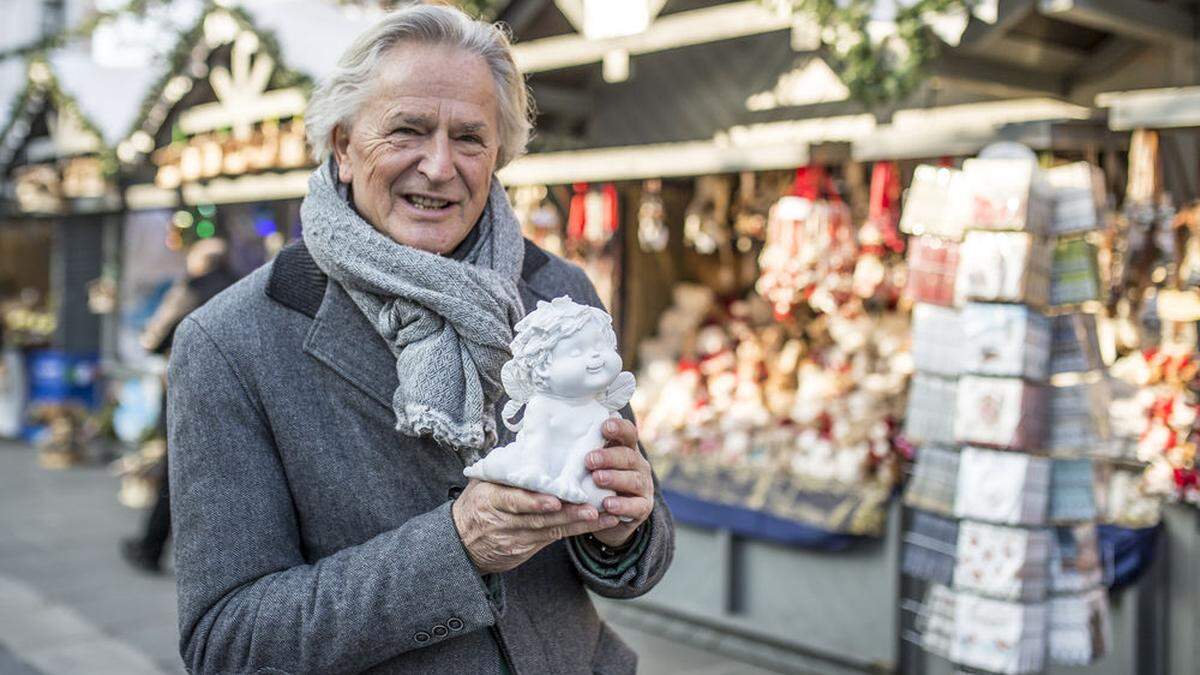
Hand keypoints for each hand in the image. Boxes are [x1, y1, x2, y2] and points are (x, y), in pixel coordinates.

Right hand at [452, 479, 619, 574]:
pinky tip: (597, 525)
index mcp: (490, 499)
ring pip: (550, 531)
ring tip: (603, 516)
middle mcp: (503, 521)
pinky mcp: (525, 550)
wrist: (460, 543)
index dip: (534, 502)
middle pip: (538, 519)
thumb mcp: (482, 482)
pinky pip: (553, 540)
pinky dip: (576, 532)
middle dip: (566, 514)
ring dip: (578, 524)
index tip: (555, 500)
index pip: (512, 501)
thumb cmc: (476, 504)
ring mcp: (514, 538)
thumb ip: (505, 468)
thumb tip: (531, 440)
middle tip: (591, 508)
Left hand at [587, 418, 654, 547]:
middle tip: (589, 460)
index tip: (605, 427)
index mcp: (626, 449)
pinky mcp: (643, 507)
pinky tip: (607, 504)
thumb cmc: (595, 482)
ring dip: (615, 478)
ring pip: (633, 480)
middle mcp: (638, 465)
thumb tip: (557, 436)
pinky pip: (636, 506)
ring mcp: (643, 486)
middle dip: (609, 457)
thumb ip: (584, 452)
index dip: (619, 428)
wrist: (610, 516)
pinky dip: (622, 505)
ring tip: (597, 479)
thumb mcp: (592, 465)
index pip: (628, 433)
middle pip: (628, 456)